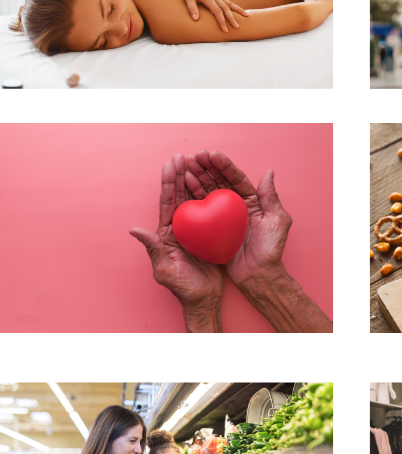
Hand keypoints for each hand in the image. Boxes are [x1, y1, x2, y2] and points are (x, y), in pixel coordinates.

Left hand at [130, 154, 223, 328]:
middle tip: (183, 155)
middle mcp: (180, 228)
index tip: (171, 163)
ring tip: (196, 162)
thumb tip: (134, 229)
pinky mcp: (209, 235)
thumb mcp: (165, 269)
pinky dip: (212, 196)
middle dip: (180, 175)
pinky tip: (216, 184)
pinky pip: (211, 212)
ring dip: (194, 181)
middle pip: (179, 196)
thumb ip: (152, 248)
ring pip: (194, 200)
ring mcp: (195, 230)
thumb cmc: (183, 286)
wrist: (203, 299)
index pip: (167, 202)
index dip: (168, 183)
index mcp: (167, 233)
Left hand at [178, 0, 247, 31]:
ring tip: (247, 16)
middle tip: (237, 27)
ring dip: (238, 10)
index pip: (217, 11)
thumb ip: (192, 8)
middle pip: (226, 9)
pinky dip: (235, 6)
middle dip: (232, 18)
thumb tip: (195, 19)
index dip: (221, 21)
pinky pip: (228, 1)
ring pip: (230, 4)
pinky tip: (240, 10)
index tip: (225, 30)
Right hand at [182, 150, 291, 288]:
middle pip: (219, 181)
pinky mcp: (212, 227)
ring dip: (196, 177)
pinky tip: (183, 185)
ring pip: (208, 191)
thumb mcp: (277, 221)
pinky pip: (201, 208)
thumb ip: (271, 196)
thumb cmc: (270, 249)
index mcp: (252, 201)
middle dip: (206, 167)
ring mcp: (223, 216)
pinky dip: (192, 196)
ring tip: (184, 166)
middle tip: (193, 156)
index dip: (224, 165)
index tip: (211, 154)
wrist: (258, 274)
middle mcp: (236, 205)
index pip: (236, 178)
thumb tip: (269, 171)